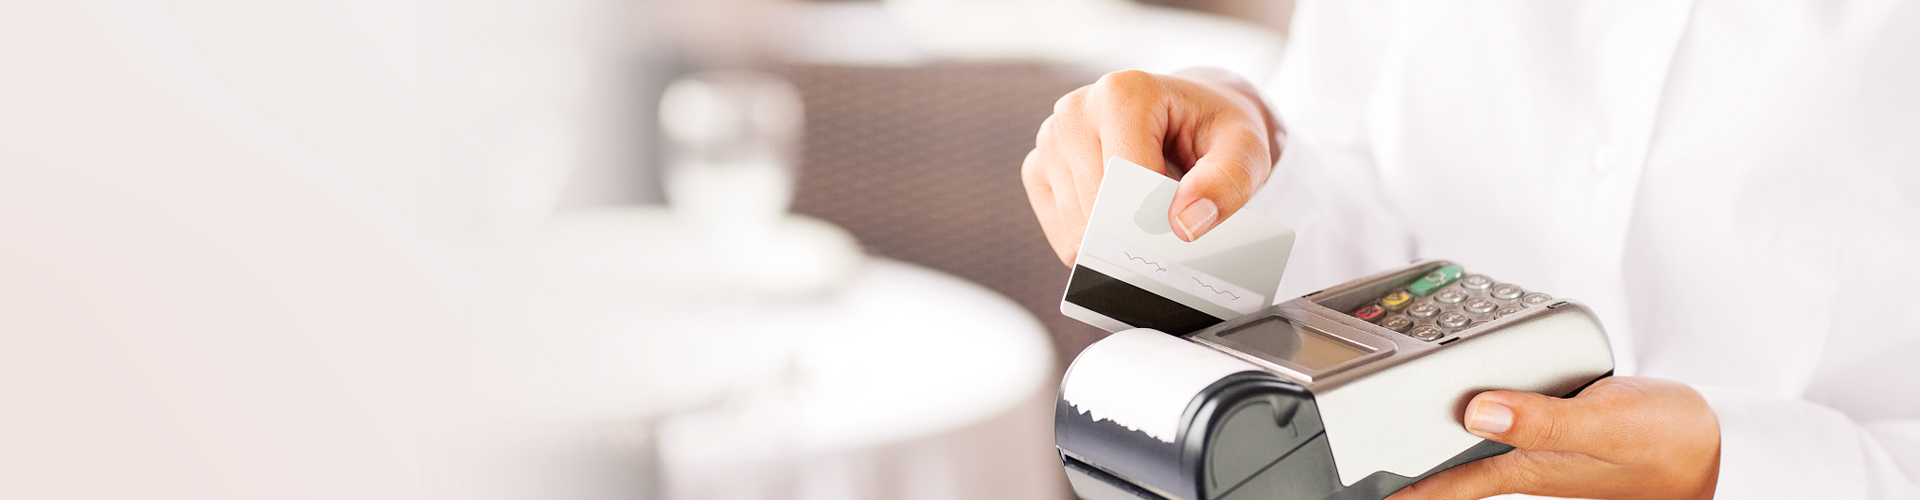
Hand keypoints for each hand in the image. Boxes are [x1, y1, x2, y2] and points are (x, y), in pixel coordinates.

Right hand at [1020, 68, 1279, 265]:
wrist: (1193, 120)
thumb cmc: (1216, 133)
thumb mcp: (1246, 151)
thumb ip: (1227, 184)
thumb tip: (1184, 225)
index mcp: (1123, 92)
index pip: (1128, 180)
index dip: (1160, 216)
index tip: (1186, 227)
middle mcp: (1076, 108)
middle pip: (1099, 206)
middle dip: (1138, 234)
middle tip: (1173, 229)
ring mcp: (1051, 139)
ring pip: (1078, 227)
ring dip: (1117, 238)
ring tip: (1148, 212)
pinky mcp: (1038, 167)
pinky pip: (1061, 233)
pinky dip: (1094, 243)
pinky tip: (1120, 221)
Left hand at [1388, 377, 1720, 499]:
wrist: (1719, 446)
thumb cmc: (1668, 441)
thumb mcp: (1603, 424)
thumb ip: (1541, 419)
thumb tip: (1476, 410)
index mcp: (1526, 465)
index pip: (1449, 484)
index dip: (1405, 493)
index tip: (1361, 497)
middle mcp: (1526, 459)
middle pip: (1451, 467)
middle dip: (1407, 469)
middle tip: (1360, 466)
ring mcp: (1542, 446)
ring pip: (1475, 444)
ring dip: (1438, 440)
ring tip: (1394, 435)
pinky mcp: (1560, 426)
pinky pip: (1507, 420)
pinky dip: (1482, 411)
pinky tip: (1471, 402)